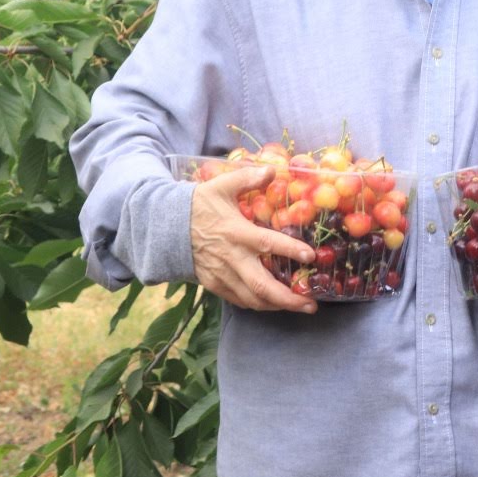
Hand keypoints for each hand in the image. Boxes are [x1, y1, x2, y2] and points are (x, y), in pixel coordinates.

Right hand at [191, 165, 317, 312]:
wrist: (166, 228)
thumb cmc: (198, 205)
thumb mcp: (222, 185)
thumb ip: (248, 177)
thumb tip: (273, 169)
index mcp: (236, 232)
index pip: (267, 244)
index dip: (290, 250)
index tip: (311, 255)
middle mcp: (231, 258)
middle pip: (262, 285)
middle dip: (289, 298)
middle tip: (312, 304)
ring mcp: (222, 275)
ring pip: (252, 298)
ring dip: (277, 306)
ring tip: (301, 307)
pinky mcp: (213, 284)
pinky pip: (239, 300)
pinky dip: (258, 304)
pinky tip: (274, 303)